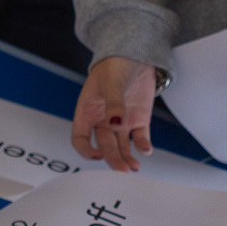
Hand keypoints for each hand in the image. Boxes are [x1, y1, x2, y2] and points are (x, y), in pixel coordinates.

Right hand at [71, 56, 159, 172]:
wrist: (136, 55)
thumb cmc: (114, 65)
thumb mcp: (111, 82)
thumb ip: (114, 103)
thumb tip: (115, 125)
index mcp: (88, 111)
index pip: (80, 138)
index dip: (86, 150)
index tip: (97, 156)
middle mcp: (102, 120)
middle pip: (104, 146)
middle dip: (112, 158)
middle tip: (123, 170)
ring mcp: (121, 122)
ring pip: (121, 146)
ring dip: (127, 158)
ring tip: (135, 167)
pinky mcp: (138, 120)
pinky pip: (139, 138)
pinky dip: (143, 146)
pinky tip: (146, 150)